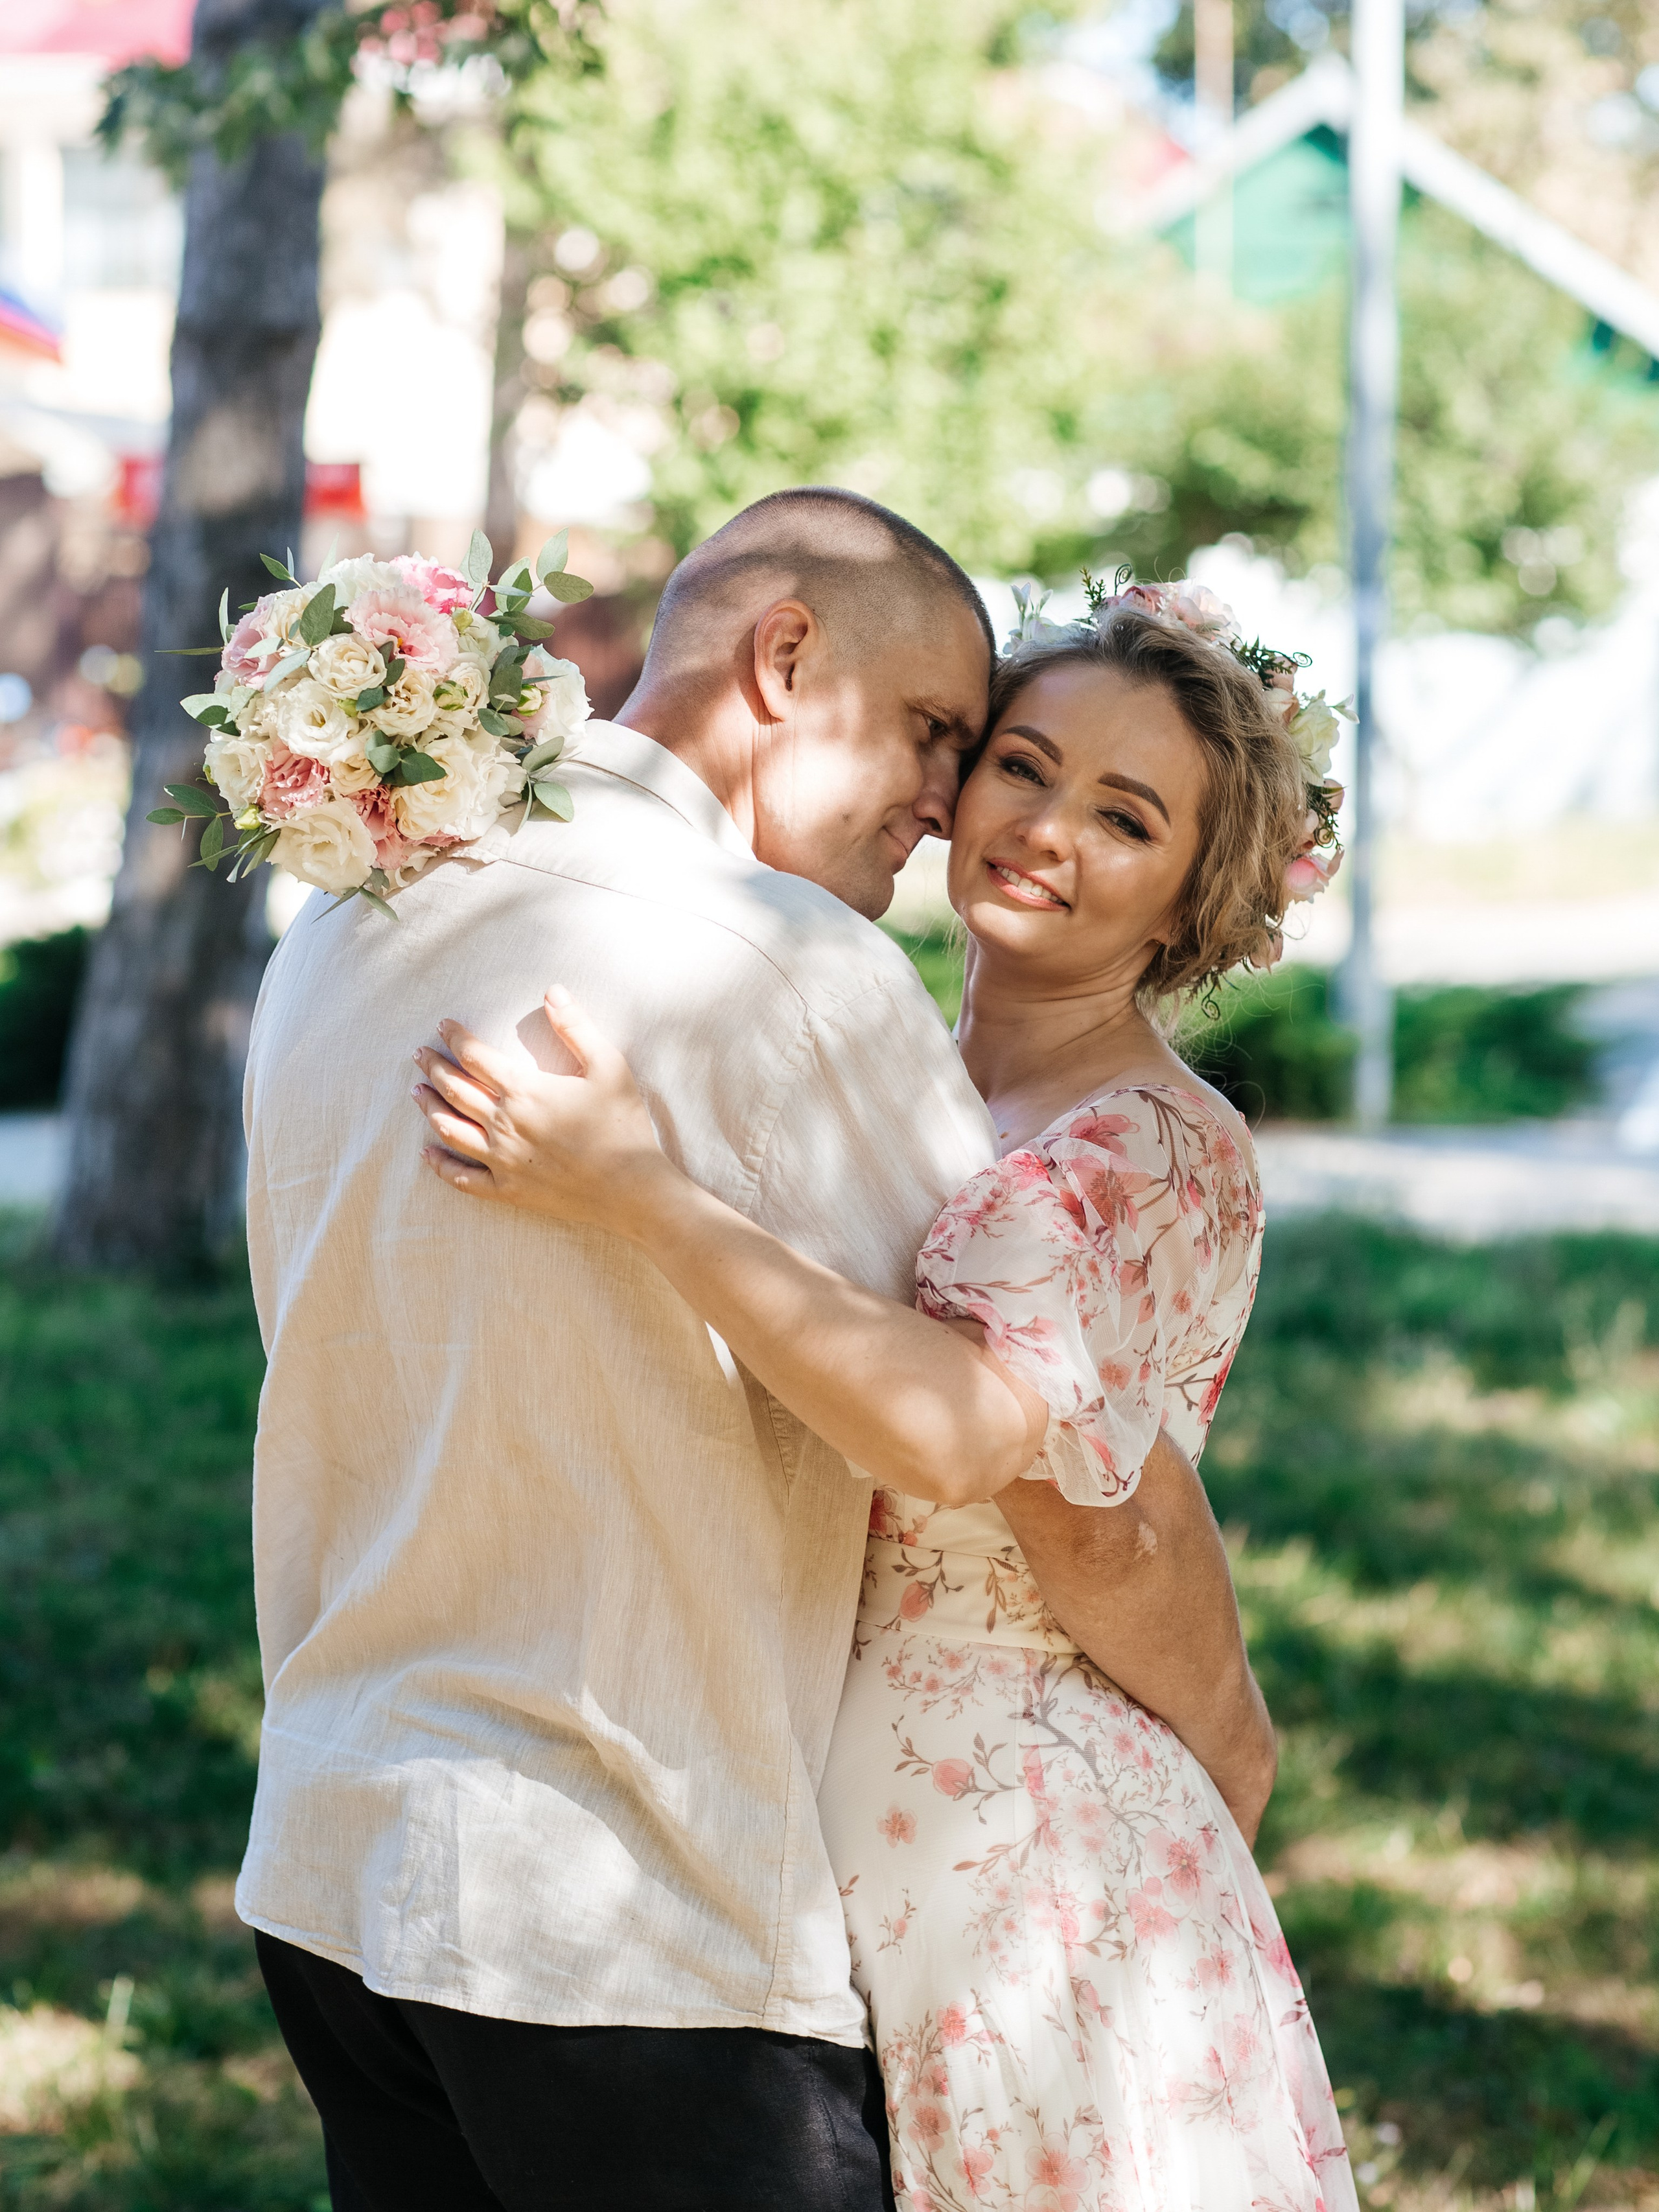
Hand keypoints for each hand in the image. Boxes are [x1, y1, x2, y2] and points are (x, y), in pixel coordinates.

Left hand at [412, 989, 672, 1234]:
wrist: (633, 1188)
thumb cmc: (624, 1124)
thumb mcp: (609, 1067)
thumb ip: (577, 1027)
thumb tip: (552, 991)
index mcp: (525, 1091)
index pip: (475, 1056)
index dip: (455, 1037)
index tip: (442, 1025)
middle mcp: (504, 1124)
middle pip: (455, 1089)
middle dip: (434, 1068)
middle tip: (419, 1054)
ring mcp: (502, 1160)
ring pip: (450, 1129)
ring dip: (430, 1107)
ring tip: (417, 1093)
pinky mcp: (508, 1190)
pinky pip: (463, 1178)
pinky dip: (440, 1164)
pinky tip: (427, 1153)